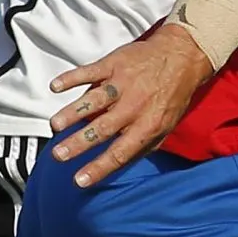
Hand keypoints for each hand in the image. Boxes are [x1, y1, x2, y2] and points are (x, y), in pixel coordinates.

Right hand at [48, 24, 214, 188]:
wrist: (182, 55)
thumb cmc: (172, 94)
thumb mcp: (167, 125)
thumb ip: (144, 145)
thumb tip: (120, 165)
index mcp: (148, 126)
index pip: (120, 153)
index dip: (99, 168)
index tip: (79, 180)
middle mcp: (134, 106)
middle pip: (102, 128)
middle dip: (78, 143)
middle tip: (58, 155)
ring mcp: (122, 84)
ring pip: (93, 101)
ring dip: (72, 113)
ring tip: (56, 126)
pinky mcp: (114, 64)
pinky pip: (89, 71)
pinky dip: (71, 78)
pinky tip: (55, 87)